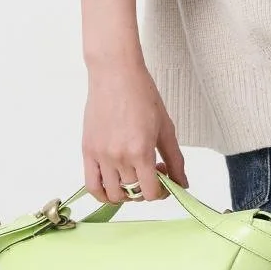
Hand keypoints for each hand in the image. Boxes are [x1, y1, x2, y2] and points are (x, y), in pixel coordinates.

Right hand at [82, 59, 188, 204]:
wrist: (116, 74)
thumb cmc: (143, 95)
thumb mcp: (166, 128)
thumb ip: (176, 159)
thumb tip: (183, 184)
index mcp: (140, 151)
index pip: (151, 193)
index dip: (162, 192)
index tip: (164, 179)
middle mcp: (118, 157)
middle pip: (134, 194)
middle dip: (147, 189)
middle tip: (151, 171)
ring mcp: (100, 155)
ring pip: (112, 194)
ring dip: (126, 194)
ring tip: (133, 177)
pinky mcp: (87, 151)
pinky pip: (91, 185)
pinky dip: (102, 194)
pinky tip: (113, 187)